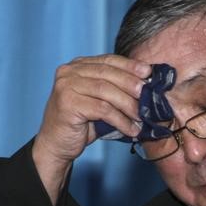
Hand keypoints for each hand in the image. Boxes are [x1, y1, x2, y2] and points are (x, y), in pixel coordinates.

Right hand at [33, 55, 151, 204]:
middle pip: (108, 73)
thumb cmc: (80, 124)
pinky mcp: (68, 103)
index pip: (108, 60)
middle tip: (149, 96)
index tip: (149, 72)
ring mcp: (66, 86)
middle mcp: (69, 72)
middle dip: (132, 84)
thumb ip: (115, 90)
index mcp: (77, 66)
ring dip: (128, 105)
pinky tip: (131, 129)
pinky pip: (102, 109)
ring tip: (142, 117)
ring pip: (106, 91)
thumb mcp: (99, 101)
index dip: (130, 65)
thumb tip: (145, 87)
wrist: (56, 145)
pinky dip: (120, 120)